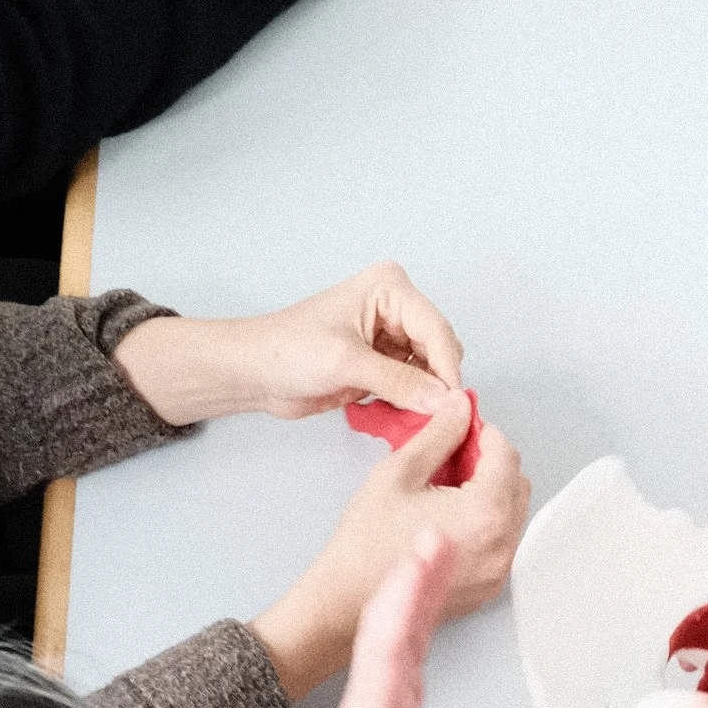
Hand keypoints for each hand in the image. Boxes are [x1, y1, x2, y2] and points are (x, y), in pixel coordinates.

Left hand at [114, 263, 464, 425]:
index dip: (446, 369)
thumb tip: (443, 400)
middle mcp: (395, 307)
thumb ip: (398, 381)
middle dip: (438, 383)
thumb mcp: (346, 363)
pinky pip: (414, 387)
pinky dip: (411, 403)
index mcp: (389, 288)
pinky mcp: (383, 364)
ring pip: (431, 371)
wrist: (255, 372)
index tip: (452, 405)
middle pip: (440, 349)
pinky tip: (399, 416)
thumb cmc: (288, 351)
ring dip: (425, 396)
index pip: (436, 330)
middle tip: (432, 416)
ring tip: (413, 419)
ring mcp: (390, 336)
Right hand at [252, 407, 529, 699]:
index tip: (461, 426)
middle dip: (489, 462)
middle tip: (451, 455)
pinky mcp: (486, 587)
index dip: (483, 432)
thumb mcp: (400, 472)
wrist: (348, 601)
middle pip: (516, 483)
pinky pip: (500, 542)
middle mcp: (501, 545)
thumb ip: (439, 434)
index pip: (505, 454)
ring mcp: (496, 571)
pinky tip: (447, 518)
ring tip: (446, 488)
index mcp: (486, 513)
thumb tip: (459, 409)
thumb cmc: (367, 544)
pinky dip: (484, 522)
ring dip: (489, 492)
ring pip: (511, 513)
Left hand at [293, 533, 471, 707]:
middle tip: (440, 530)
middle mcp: (374, 705)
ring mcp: (381, 707)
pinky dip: (421, 621)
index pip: (387, 647)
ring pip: (398, 636)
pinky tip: (433, 602)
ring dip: (417, 591)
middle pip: (391, 628)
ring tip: (441, 549)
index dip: (406, 597)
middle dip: (413, 577)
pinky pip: (407, 654)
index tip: (426, 554)